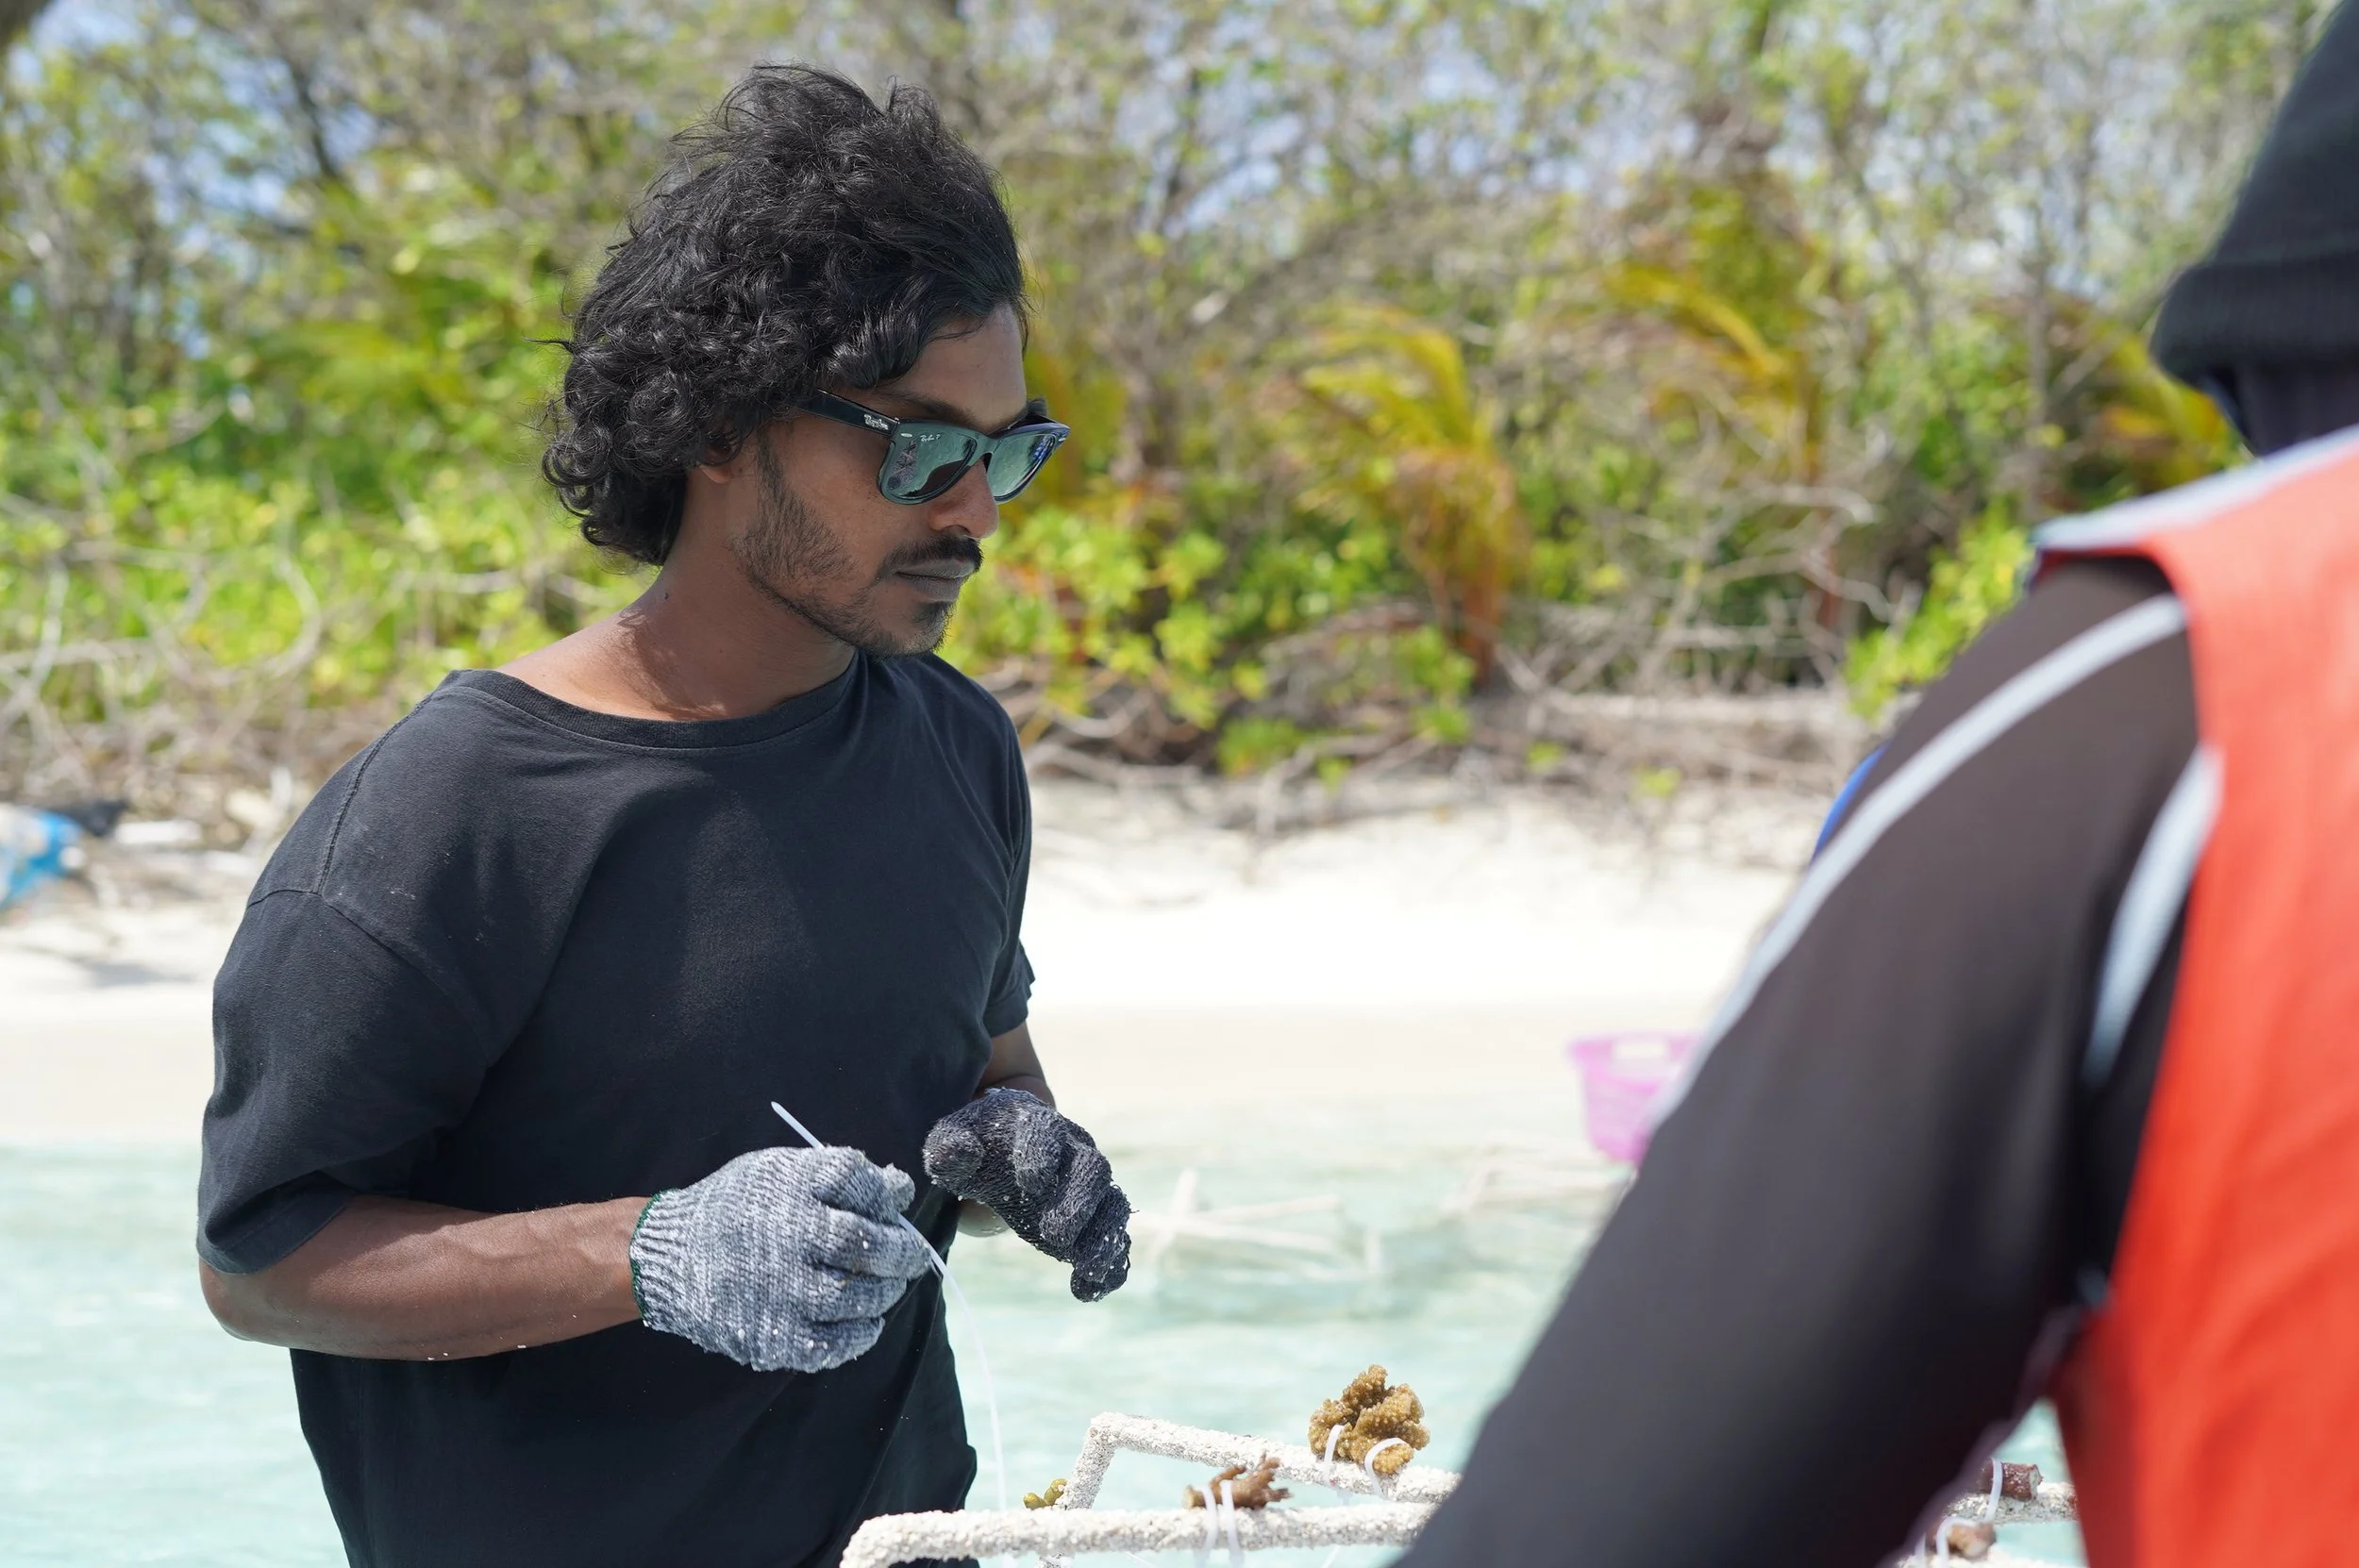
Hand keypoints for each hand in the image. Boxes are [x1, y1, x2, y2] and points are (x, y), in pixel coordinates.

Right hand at [629, 1145, 932, 1371]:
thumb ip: (840, 1174)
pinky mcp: (772, 1335)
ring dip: (885, 1292)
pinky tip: (867, 1322)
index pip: (854, 1178)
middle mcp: (784, 1235)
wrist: (671, 1258)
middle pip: (865, 1242)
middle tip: (912, 1256)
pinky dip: (861, 1334)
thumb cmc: (740, 1210)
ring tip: (889, 1286)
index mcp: (786, 1184)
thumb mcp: (780, 1172)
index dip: (882, 1191)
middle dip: (901, 1251)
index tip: (890, 1204)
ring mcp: (778, 1289)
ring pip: (856, 1296)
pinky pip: (834, 1342)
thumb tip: (901, 1188)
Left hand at [922, 1088, 1130, 1300]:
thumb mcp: (953, 1141)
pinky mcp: (1092, 1216)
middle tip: (1055, 1235)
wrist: (1006, 1148)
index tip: (1029, 1183)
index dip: (1042, 1154)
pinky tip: (1088, 1289)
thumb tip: (958, 1156)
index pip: (1046, 1129)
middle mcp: (1073, 1150)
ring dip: (1103, 1236)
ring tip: (1088, 1269)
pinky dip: (1108, 1264)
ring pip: (1112, 1204)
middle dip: (1078, 1202)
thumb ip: (949, 1148)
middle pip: (1092, 1167)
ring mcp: (1088, 1185)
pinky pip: (1113, 1238)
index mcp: (1036, 1124)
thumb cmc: (979, 1144)